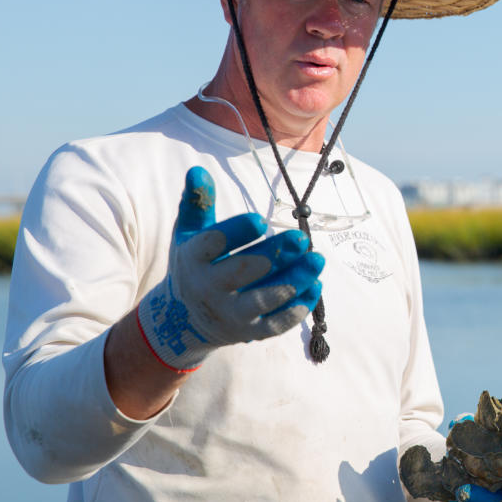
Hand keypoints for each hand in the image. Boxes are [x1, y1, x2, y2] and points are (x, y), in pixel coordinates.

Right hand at [137, 166, 323, 370]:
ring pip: (265, 299)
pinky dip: (297, 308)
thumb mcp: (190, 232)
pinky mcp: (249, 332)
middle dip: (275, 256)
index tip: (260, 220)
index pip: (213, 244)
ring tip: (317, 260)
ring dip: (294, 281)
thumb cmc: (195, 263)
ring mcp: (231, 313)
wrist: (184, 319)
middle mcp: (210, 288)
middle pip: (244, 271)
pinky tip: (316, 286)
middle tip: (302, 239)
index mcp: (195, 258)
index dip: (236, 232)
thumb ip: (198, 202)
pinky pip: (275, 324)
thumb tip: (198, 169)